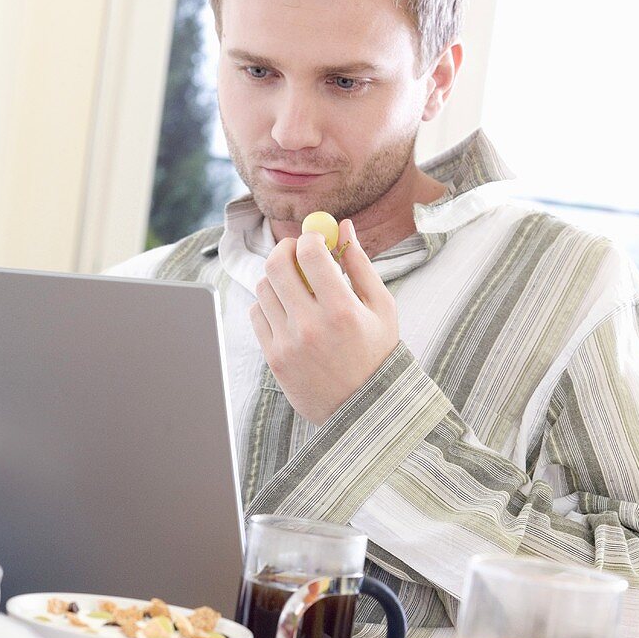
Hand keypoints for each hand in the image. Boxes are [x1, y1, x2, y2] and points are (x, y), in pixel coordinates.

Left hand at [250, 220, 398, 424]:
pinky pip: (257, 313)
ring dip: (278, 277)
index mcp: (342, 311)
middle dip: (285, 249)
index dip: (310, 238)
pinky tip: (289, 311)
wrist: (363, 410)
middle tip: (297, 252)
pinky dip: (269, 304)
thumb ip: (360, 264)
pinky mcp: (273, 358)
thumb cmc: (377, 353)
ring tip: (297, 286)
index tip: (316, 240)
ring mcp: (287, 344)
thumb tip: (343, 227)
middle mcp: (310, 326)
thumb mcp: (381, 308)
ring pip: (263, 288)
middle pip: (277, 265)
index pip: (310, 254)